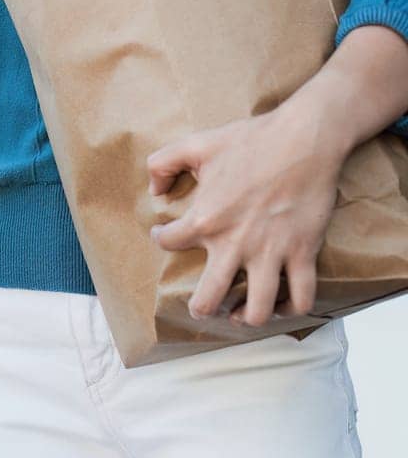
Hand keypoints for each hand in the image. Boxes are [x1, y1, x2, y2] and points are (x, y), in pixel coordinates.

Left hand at [147, 104, 349, 326]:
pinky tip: (281, 304)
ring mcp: (271, 252)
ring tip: (239, 314)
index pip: (168, 243)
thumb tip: (153, 191)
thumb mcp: (196, 144)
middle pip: (209, 298)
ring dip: (245, 317)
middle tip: (201, 309)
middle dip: (201, 309)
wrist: (304, 139)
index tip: (164, 236)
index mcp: (205, 219)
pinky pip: (302, 296)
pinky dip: (292, 308)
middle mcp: (234, 243)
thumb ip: (163, 163)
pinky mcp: (303, 252)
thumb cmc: (250, 140)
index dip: (161, 239)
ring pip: (257, 309)